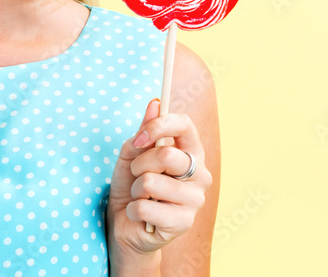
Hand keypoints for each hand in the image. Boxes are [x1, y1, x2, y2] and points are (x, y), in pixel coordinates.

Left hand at [106, 98, 211, 257]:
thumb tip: (154, 104)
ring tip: (142, 197)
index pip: (185, 125)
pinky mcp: (184, 223)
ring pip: (151, 182)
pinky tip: (142, 216)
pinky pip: (145, 207)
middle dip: (139, 165)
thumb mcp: (131, 155)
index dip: (159, 125)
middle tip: (137, 176)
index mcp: (191, 152)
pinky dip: (134, 210)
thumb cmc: (131, 185)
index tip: (139, 138)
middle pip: (167, 155)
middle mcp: (200, 174)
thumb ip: (143, 132)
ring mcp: (195, 200)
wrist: (126, 223)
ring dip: (136, 190)